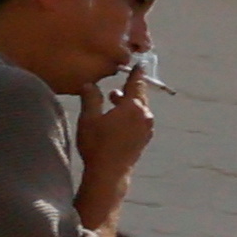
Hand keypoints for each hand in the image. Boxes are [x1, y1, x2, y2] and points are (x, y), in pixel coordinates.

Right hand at [72, 76, 158, 205]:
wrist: (110, 172)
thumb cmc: (97, 144)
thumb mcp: (89, 118)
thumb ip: (91, 98)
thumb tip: (89, 83)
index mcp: (133, 107)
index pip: (136, 84)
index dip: (136, 73)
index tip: (139, 64)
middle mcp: (144, 115)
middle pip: (140, 96)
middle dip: (130, 88)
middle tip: (121, 81)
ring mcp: (147, 127)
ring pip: (139, 108)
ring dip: (128, 102)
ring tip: (113, 98)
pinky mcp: (145, 138)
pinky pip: (140, 118)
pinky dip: (131, 113)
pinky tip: (118, 116)